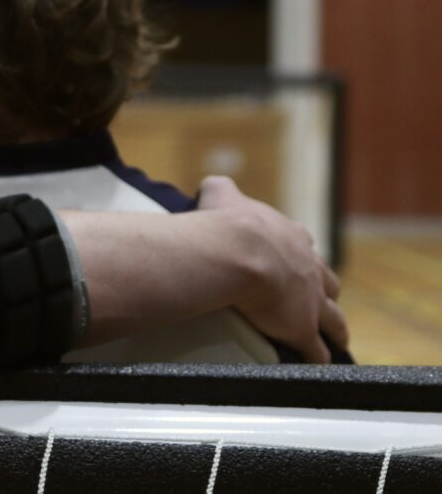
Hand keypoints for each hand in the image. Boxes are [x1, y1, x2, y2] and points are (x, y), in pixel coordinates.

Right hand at [197, 175, 346, 363]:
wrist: (238, 251)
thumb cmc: (228, 224)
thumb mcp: (221, 195)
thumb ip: (221, 189)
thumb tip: (212, 185)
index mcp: (291, 238)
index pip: (303, 246)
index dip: (301, 256)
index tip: (298, 263)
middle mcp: (309, 269)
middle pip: (328, 283)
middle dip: (326, 293)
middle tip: (322, 302)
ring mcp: (310, 301)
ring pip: (333, 318)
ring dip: (336, 329)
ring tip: (339, 339)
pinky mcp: (302, 329)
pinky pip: (315, 350)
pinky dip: (318, 359)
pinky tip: (317, 366)